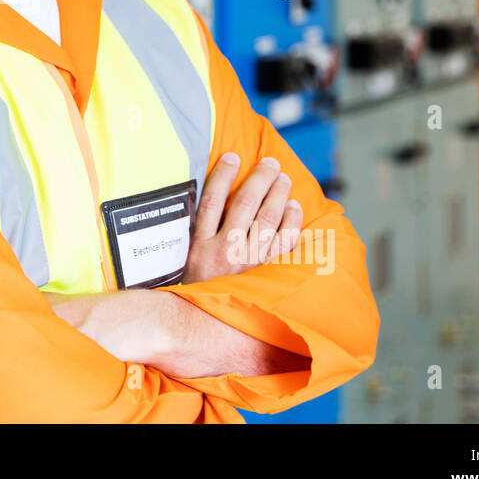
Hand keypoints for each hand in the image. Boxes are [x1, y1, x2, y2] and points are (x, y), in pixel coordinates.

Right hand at [182, 152, 302, 282]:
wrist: (205, 321)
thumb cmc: (195, 283)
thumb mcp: (185, 256)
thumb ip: (195, 230)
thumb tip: (210, 196)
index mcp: (199, 244)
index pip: (212, 201)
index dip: (223, 175)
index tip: (232, 157)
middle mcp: (223, 251)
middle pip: (245, 204)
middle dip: (260, 179)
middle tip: (270, 163)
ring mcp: (247, 262)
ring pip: (267, 219)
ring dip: (278, 194)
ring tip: (283, 179)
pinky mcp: (264, 273)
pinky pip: (284, 243)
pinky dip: (291, 222)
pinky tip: (293, 207)